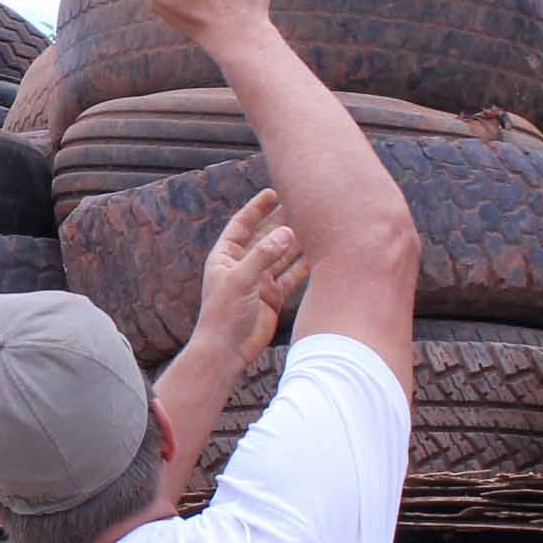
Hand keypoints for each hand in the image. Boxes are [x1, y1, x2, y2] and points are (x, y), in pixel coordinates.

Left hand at [195, 186, 307, 365]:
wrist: (227, 350)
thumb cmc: (224, 313)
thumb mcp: (240, 278)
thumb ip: (263, 255)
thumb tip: (286, 232)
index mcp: (225, 256)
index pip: (242, 224)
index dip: (257, 208)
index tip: (274, 192)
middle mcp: (243, 265)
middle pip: (265, 237)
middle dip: (281, 221)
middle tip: (302, 204)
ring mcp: (259, 280)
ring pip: (281, 255)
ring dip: (295, 242)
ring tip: (315, 225)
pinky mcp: (273, 296)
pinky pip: (291, 275)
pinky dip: (303, 265)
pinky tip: (318, 253)